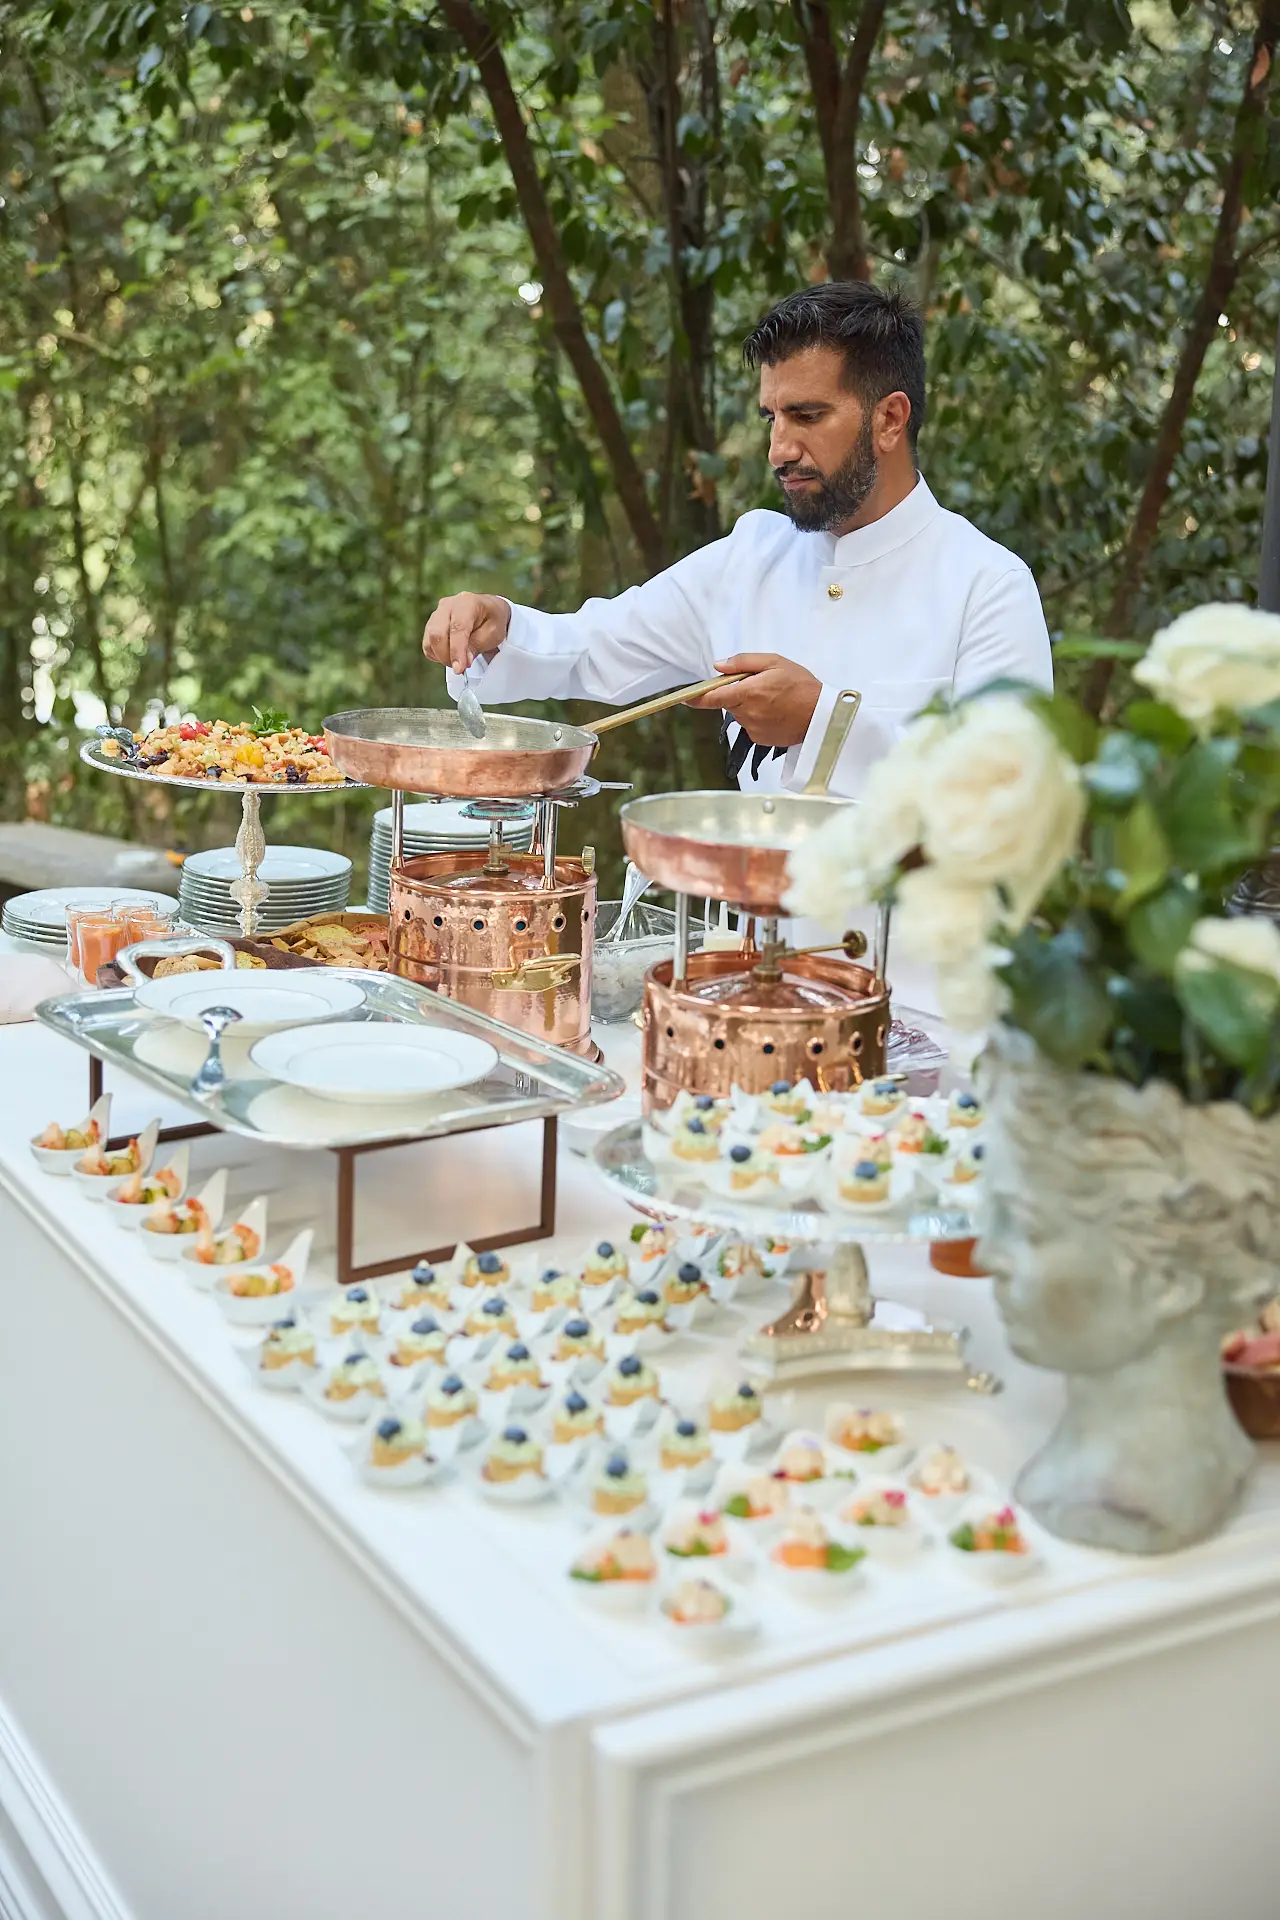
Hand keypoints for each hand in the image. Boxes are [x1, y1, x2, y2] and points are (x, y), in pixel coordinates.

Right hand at [422, 593, 511, 673]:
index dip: (457, 651)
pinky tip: (451, 653)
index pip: (457, 628)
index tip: (459, 669)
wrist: (487, 610)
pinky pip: (427, 645)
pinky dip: (437, 654)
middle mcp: (448, 605)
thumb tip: (463, 662)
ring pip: (430, 641)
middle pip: (437, 634)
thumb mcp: (493, 633)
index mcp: (467, 603)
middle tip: (461, 667)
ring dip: (442, 656)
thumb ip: (477, 645)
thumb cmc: (492, 620)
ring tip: (459, 659)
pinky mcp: (431, 624)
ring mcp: (436, 614)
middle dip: (447, 656)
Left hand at [688, 653, 821, 747]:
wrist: (822, 716)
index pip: (712, 697)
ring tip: (773, 700)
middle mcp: (747, 713)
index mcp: (748, 692)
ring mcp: (753, 728)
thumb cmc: (801, 686)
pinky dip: (758, 718)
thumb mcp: (774, 662)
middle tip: (759, 686)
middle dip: (736, 693)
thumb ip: (743, 662)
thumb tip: (719, 665)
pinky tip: (775, 712)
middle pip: (728, 703)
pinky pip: (750, 725)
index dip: (696, 698)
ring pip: (740, 714)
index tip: (685, 698)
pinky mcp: (760, 739)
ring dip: (748, 706)